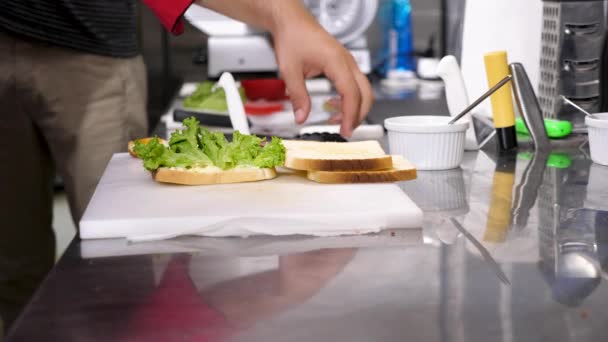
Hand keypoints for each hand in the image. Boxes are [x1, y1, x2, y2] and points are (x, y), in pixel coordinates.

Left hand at [270, 4, 372, 136]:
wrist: (291, 21)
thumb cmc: (292, 37)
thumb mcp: (290, 70)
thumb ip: (297, 96)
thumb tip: (302, 117)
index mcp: (337, 61)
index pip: (351, 94)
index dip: (350, 116)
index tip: (345, 131)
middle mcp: (347, 61)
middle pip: (365, 93)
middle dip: (358, 115)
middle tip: (345, 131)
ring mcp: (347, 62)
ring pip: (363, 89)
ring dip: (354, 108)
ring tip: (337, 121)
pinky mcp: (343, 63)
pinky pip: (354, 84)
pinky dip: (349, 98)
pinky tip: (334, 106)